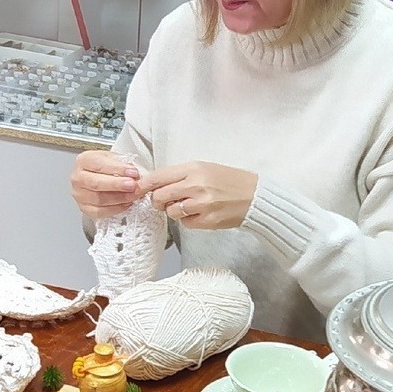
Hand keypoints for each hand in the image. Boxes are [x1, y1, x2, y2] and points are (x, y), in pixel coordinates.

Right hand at [70, 150, 141, 219]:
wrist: (99, 176)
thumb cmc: (106, 167)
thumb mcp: (114, 159)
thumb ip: (125, 166)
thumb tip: (138, 176)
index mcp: (84, 161)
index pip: (100, 165)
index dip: (118, 169)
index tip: (133, 172)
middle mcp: (78, 178)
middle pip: (96, 184)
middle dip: (117, 185)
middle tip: (133, 185)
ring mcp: (80, 195)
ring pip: (99, 199)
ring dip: (120, 198)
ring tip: (134, 194)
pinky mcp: (85, 208)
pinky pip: (100, 212)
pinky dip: (115, 209)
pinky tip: (126, 203)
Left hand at [142, 161, 257, 229]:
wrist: (256, 196)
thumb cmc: (229, 180)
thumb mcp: (204, 168)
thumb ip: (179, 175)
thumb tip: (154, 184)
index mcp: (193, 168)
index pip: (157, 177)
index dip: (143, 186)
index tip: (136, 190)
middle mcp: (195, 185)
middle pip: (159, 196)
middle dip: (156, 201)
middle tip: (164, 201)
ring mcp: (201, 204)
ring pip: (170, 211)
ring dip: (173, 211)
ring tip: (188, 206)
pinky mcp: (207, 220)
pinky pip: (186, 223)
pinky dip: (188, 220)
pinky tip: (200, 213)